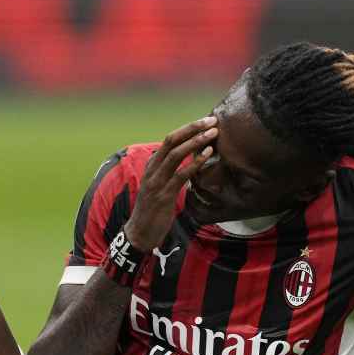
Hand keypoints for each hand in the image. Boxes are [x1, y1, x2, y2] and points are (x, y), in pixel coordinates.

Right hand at [124, 116, 217, 250]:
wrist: (140, 233)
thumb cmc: (153, 210)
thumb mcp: (161, 186)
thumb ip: (172, 172)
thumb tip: (190, 161)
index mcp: (152, 165)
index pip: (170, 139)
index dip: (189, 128)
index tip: (206, 121)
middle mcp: (153, 169)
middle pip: (172, 140)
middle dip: (193, 128)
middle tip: (212, 120)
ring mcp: (157, 182)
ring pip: (176, 154)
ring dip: (196, 142)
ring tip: (213, 134)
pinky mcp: (163, 195)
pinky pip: (180, 175)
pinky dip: (195, 163)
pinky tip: (207, 155)